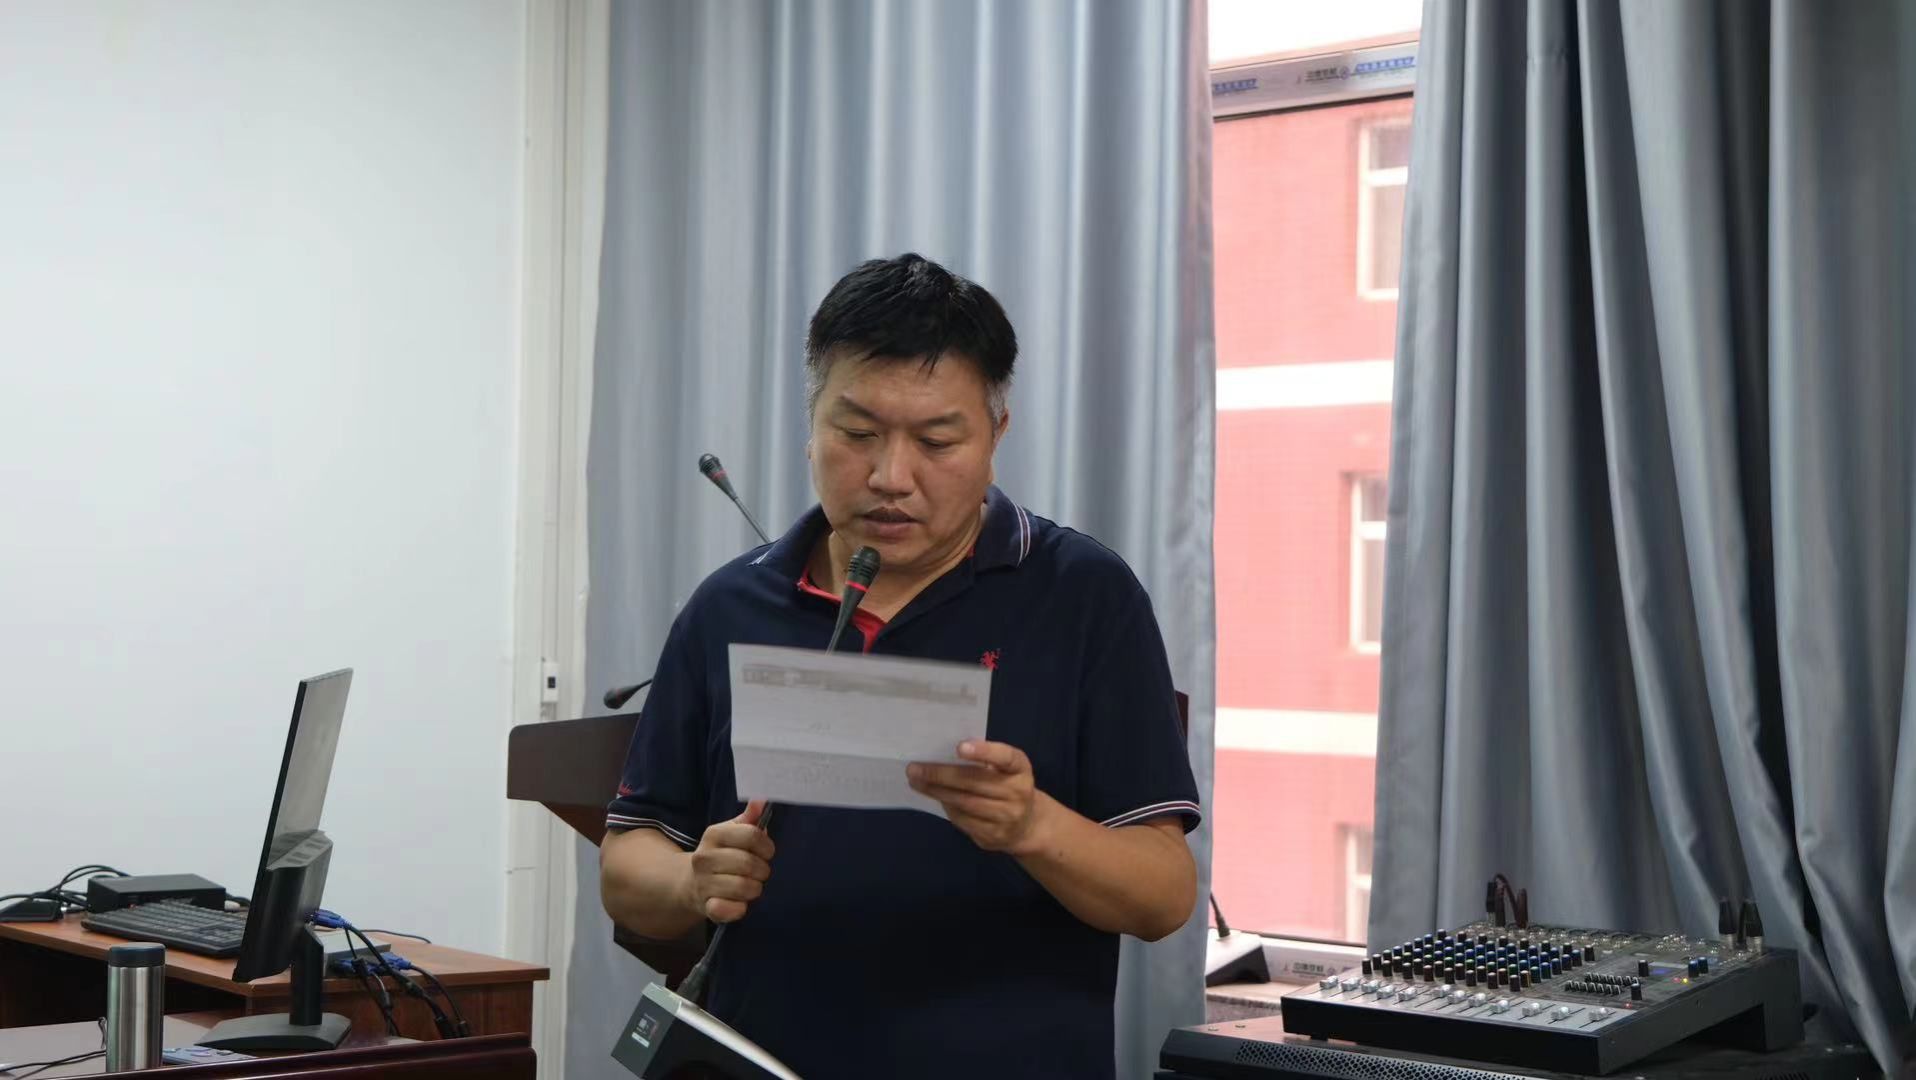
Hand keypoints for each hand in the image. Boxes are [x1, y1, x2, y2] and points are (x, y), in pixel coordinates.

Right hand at [684, 800, 774, 923]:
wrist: (690, 883)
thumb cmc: (721, 855)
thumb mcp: (732, 833)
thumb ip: (749, 818)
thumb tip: (761, 800)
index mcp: (714, 834)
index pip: (751, 835)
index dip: (766, 846)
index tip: (767, 852)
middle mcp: (704, 857)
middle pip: (749, 863)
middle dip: (762, 870)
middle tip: (760, 872)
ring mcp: (702, 883)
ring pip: (744, 887)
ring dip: (755, 889)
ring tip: (751, 886)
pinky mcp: (705, 907)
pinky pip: (730, 910)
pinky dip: (740, 909)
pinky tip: (740, 903)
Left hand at [907, 741, 1044, 854]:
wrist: (1027, 825)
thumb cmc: (1007, 786)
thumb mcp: (1005, 769)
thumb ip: (984, 761)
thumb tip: (941, 755)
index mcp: (1020, 769)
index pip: (1005, 757)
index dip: (983, 751)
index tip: (959, 747)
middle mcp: (1018, 793)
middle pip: (975, 782)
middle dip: (941, 774)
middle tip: (915, 768)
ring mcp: (1007, 817)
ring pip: (965, 802)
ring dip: (937, 791)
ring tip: (917, 782)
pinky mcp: (994, 836)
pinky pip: (964, 820)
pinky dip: (947, 807)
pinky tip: (936, 798)